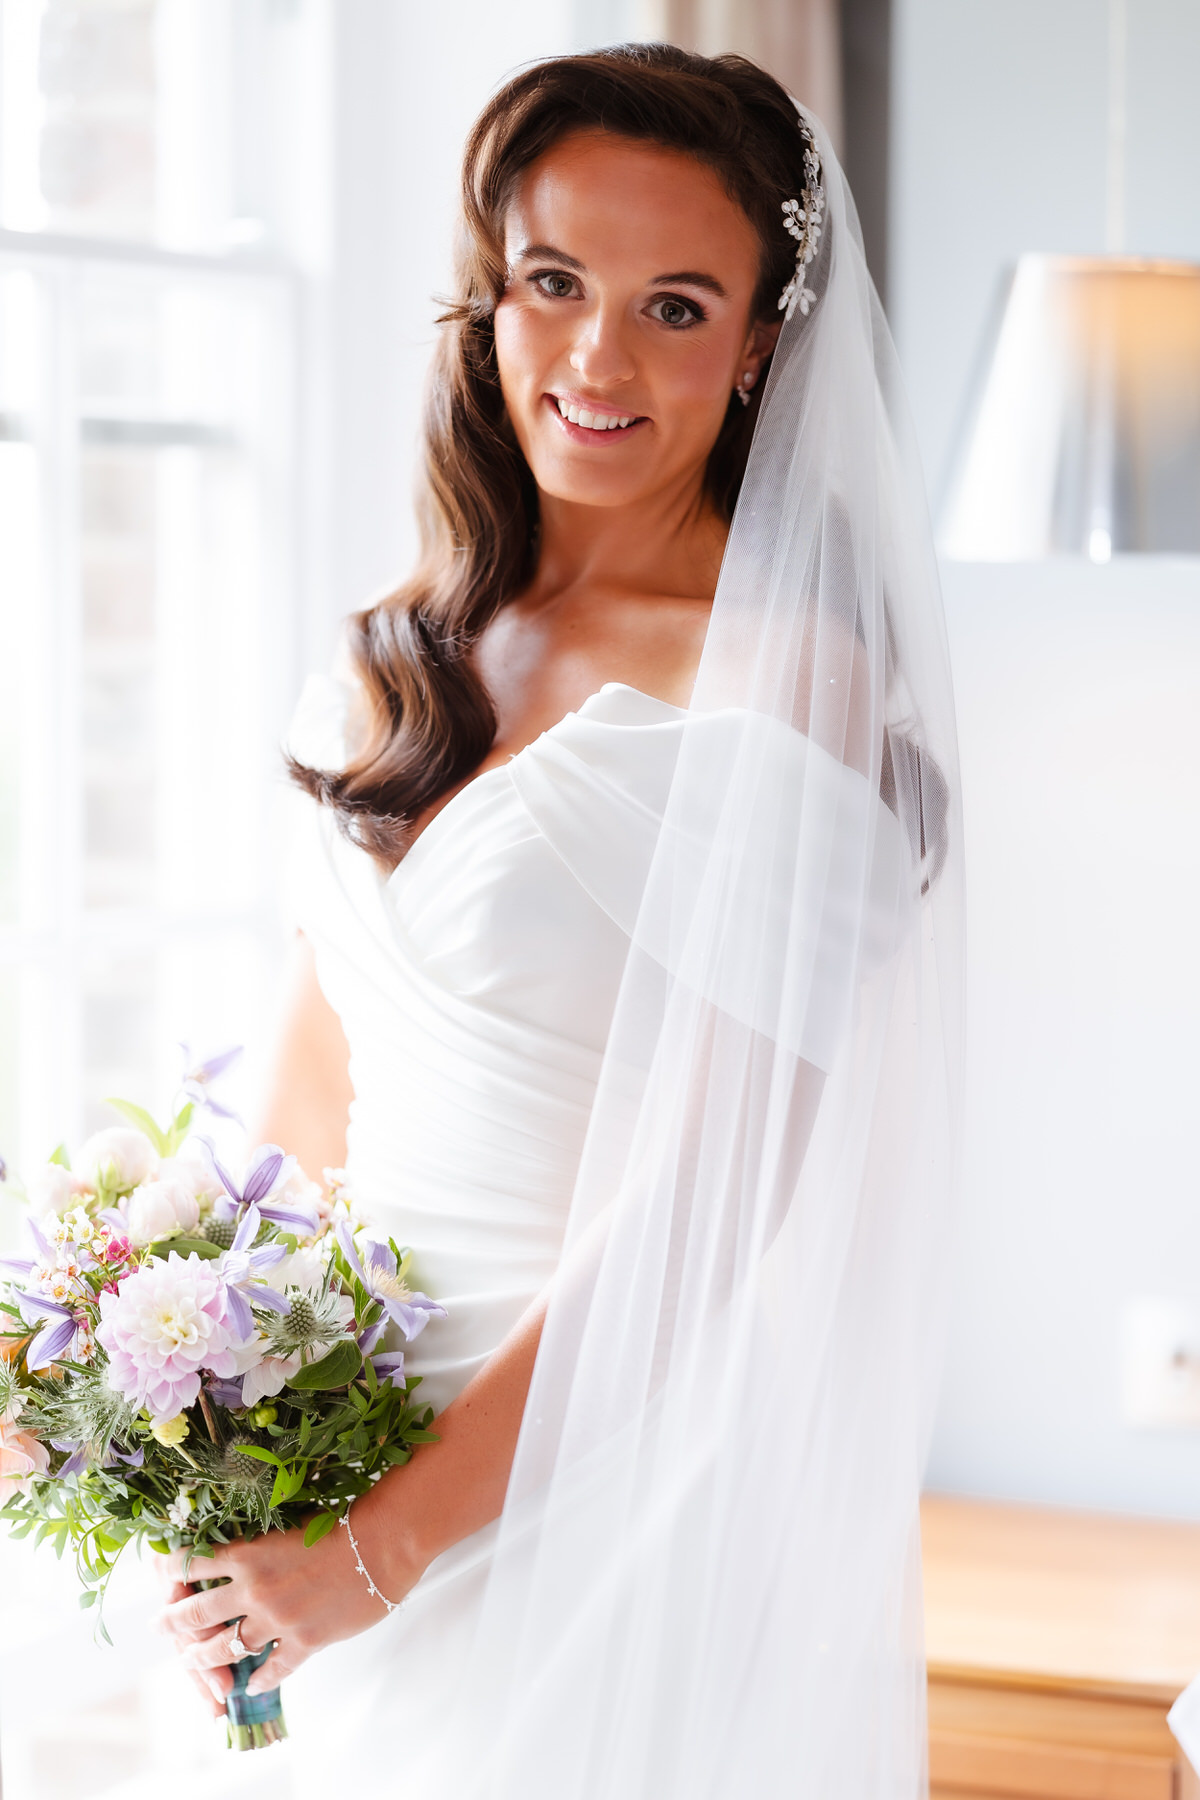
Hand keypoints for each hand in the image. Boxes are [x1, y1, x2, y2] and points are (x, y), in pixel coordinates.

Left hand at [156, 1509, 419, 1708]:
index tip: (158, 1574)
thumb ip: (260, 1541)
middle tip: (157, 1626)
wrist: (382, 1542)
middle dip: (172, 1621)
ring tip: (191, 1659)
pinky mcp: (305, 1642)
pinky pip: (274, 1669)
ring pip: (227, 1647)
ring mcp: (278, 1620)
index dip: (170, 1570)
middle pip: (198, 1613)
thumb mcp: (289, 1522)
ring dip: (204, 1656)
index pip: (192, 1565)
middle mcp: (255, 1590)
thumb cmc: (342, 1521)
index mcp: (249, 1554)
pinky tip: (252, 1685)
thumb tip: (238, 1548)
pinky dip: (260, 1680)